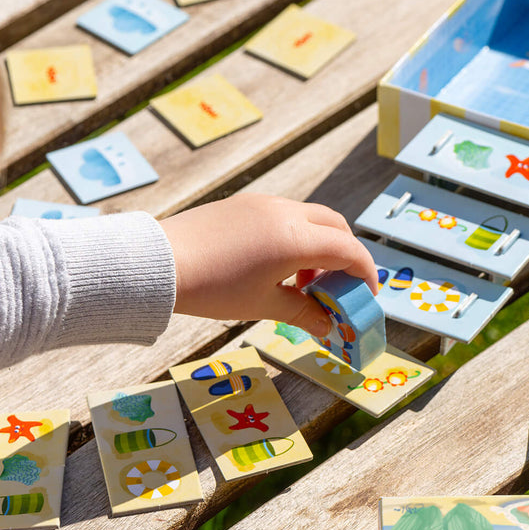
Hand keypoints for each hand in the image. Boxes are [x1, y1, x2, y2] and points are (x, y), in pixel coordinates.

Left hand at [159, 193, 378, 337]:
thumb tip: (327, 326)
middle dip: (345, 255)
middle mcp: (286, 213)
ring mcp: (264, 203)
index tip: (368, 294)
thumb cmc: (214, 288)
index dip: (365, 272)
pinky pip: (285, 214)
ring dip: (319, 246)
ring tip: (301, 282)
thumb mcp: (263, 306)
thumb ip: (303, 314)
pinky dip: (295, 237)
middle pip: (336, 226)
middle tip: (337, 287)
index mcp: (296, 239)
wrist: (160, 264)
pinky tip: (275, 265)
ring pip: (310, 217)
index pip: (348, 250)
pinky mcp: (244, 203)